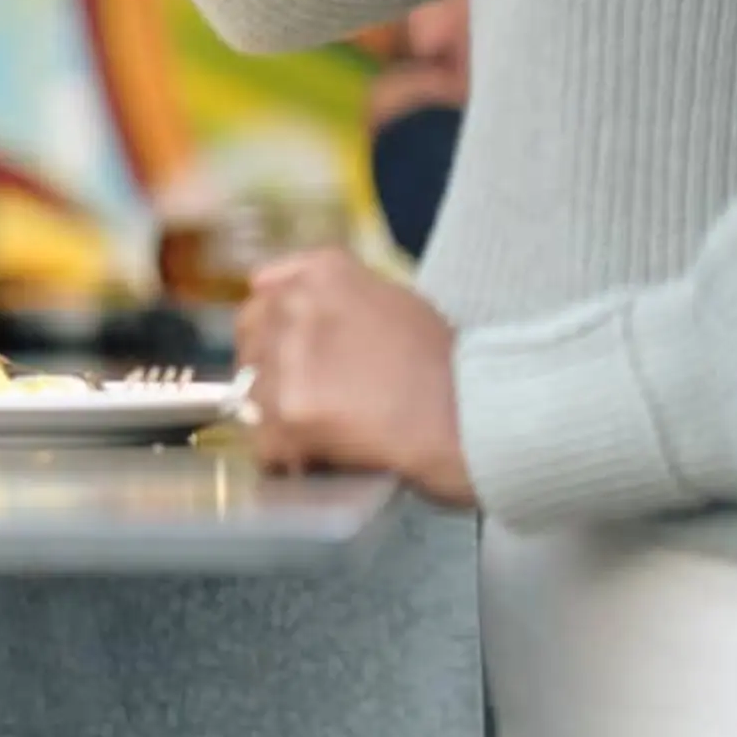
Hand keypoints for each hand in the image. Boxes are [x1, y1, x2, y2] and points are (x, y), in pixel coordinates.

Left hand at [236, 248, 474, 505]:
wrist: (487, 420)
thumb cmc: (455, 371)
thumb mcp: (395, 302)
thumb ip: (335, 298)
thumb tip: (275, 299)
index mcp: (323, 271)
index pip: (261, 300)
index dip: (276, 341)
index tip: (292, 365)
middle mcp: (299, 302)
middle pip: (250, 347)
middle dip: (272, 380)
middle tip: (313, 410)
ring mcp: (292, 355)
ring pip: (252, 398)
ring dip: (281, 424)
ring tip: (327, 441)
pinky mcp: (294, 408)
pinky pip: (267, 445)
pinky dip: (288, 462)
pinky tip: (322, 464)